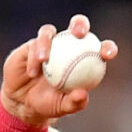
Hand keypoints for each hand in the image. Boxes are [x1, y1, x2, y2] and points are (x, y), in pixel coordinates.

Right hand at [0, 15, 116, 125]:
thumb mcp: (63, 107)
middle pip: (77, 26)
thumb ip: (74, 102)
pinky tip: (33, 72)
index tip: (107, 55)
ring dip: (47, 43)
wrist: (23, 102)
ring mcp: (49, 43)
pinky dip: (34, 57)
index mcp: (84, 60)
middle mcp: (68, 46)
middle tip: (79, 33)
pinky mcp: (32, 45)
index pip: (100, 50)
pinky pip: (34, 45)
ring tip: (44, 60)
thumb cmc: (49, 104)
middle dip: (80, 24)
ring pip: (50, 32)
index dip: (108, 48)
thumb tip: (83, 94)